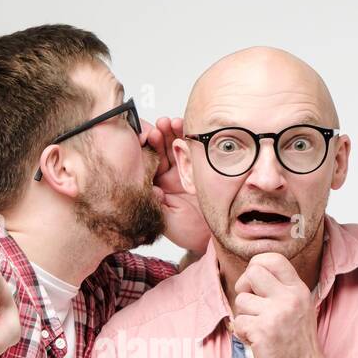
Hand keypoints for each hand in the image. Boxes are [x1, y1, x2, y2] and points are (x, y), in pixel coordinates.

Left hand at [145, 115, 210, 254]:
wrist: (211, 236)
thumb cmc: (188, 232)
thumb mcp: (169, 222)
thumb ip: (158, 206)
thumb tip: (154, 190)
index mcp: (156, 187)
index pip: (147, 164)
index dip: (147, 150)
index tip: (146, 137)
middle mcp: (167, 177)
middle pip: (161, 152)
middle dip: (160, 136)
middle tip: (159, 125)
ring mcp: (183, 171)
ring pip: (175, 147)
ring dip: (172, 133)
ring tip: (170, 122)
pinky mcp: (198, 169)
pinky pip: (192, 150)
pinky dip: (188, 138)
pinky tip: (183, 126)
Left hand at [231, 253, 325, 357]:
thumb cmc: (298, 343)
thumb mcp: (300, 307)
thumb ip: (282, 291)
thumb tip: (252, 275)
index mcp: (298, 290)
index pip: (273, 259)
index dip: (256, 265)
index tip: (253, 281)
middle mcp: (288, 298)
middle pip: (252, 273)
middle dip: (244, 287)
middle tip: (250, 303)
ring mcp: (275, 314)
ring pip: (241, 300)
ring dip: (244, 316)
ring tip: (258, 329)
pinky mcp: (262, 331)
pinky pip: (238, 323)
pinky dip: (242, 334)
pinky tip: (256, 341)